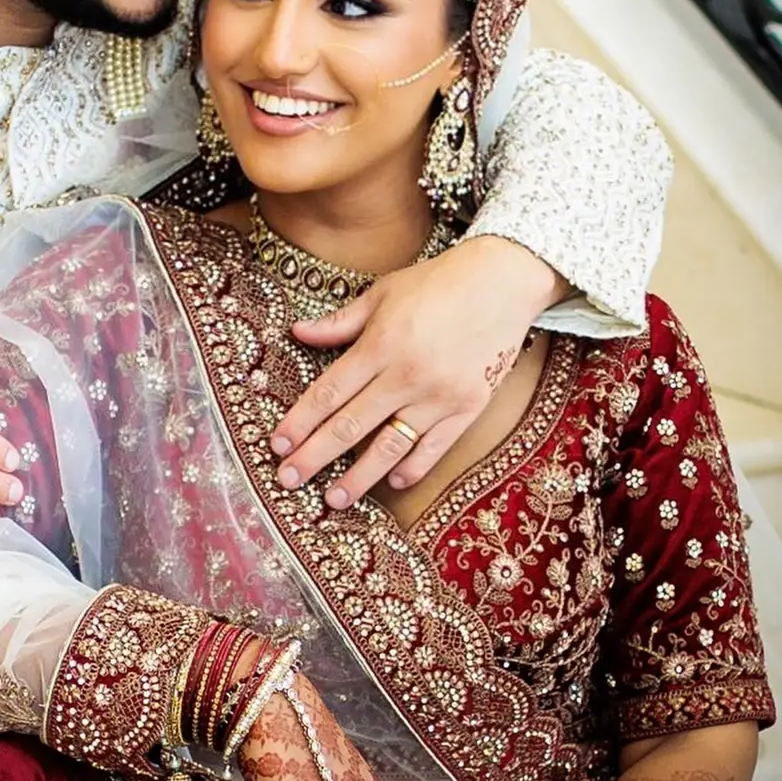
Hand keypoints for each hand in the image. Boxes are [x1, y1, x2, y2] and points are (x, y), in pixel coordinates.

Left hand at [270, 237, 563, 502]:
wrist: (504, 280)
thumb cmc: (437, 283)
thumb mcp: (383, 293)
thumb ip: (340, 322)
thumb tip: (297, 332)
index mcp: (380, 345)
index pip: (328, 393)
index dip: (300, 422)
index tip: (277, 445)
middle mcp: (406, 375)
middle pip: (350, 425)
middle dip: (315, 456)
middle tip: (288, 480)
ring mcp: (439, 394)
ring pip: (390, 445)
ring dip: (359, 477)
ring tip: (333, 500)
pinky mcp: (469, 406)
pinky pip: (436, 446)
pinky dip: (414, 467)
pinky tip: (393, 482)